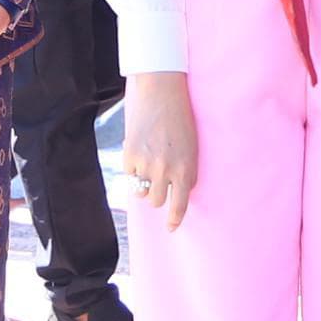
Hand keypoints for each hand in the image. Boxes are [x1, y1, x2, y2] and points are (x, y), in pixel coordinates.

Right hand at [121, 71, 197, 230]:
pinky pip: (129, 173)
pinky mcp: (130, 155)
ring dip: (142, 182)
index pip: (179, 205)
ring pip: (140, 190)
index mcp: (186, 170)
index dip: (174, 220)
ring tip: (147, 164)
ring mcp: (146, 164)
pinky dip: (132, 166)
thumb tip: (175, 193)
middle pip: (155, 200)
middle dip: (156, 195)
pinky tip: (139, 149)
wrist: (162, 92)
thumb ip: (184, 171)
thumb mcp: (191, 148)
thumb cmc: (181, 119)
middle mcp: (166, 170)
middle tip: (156, 182)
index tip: (171, 228)